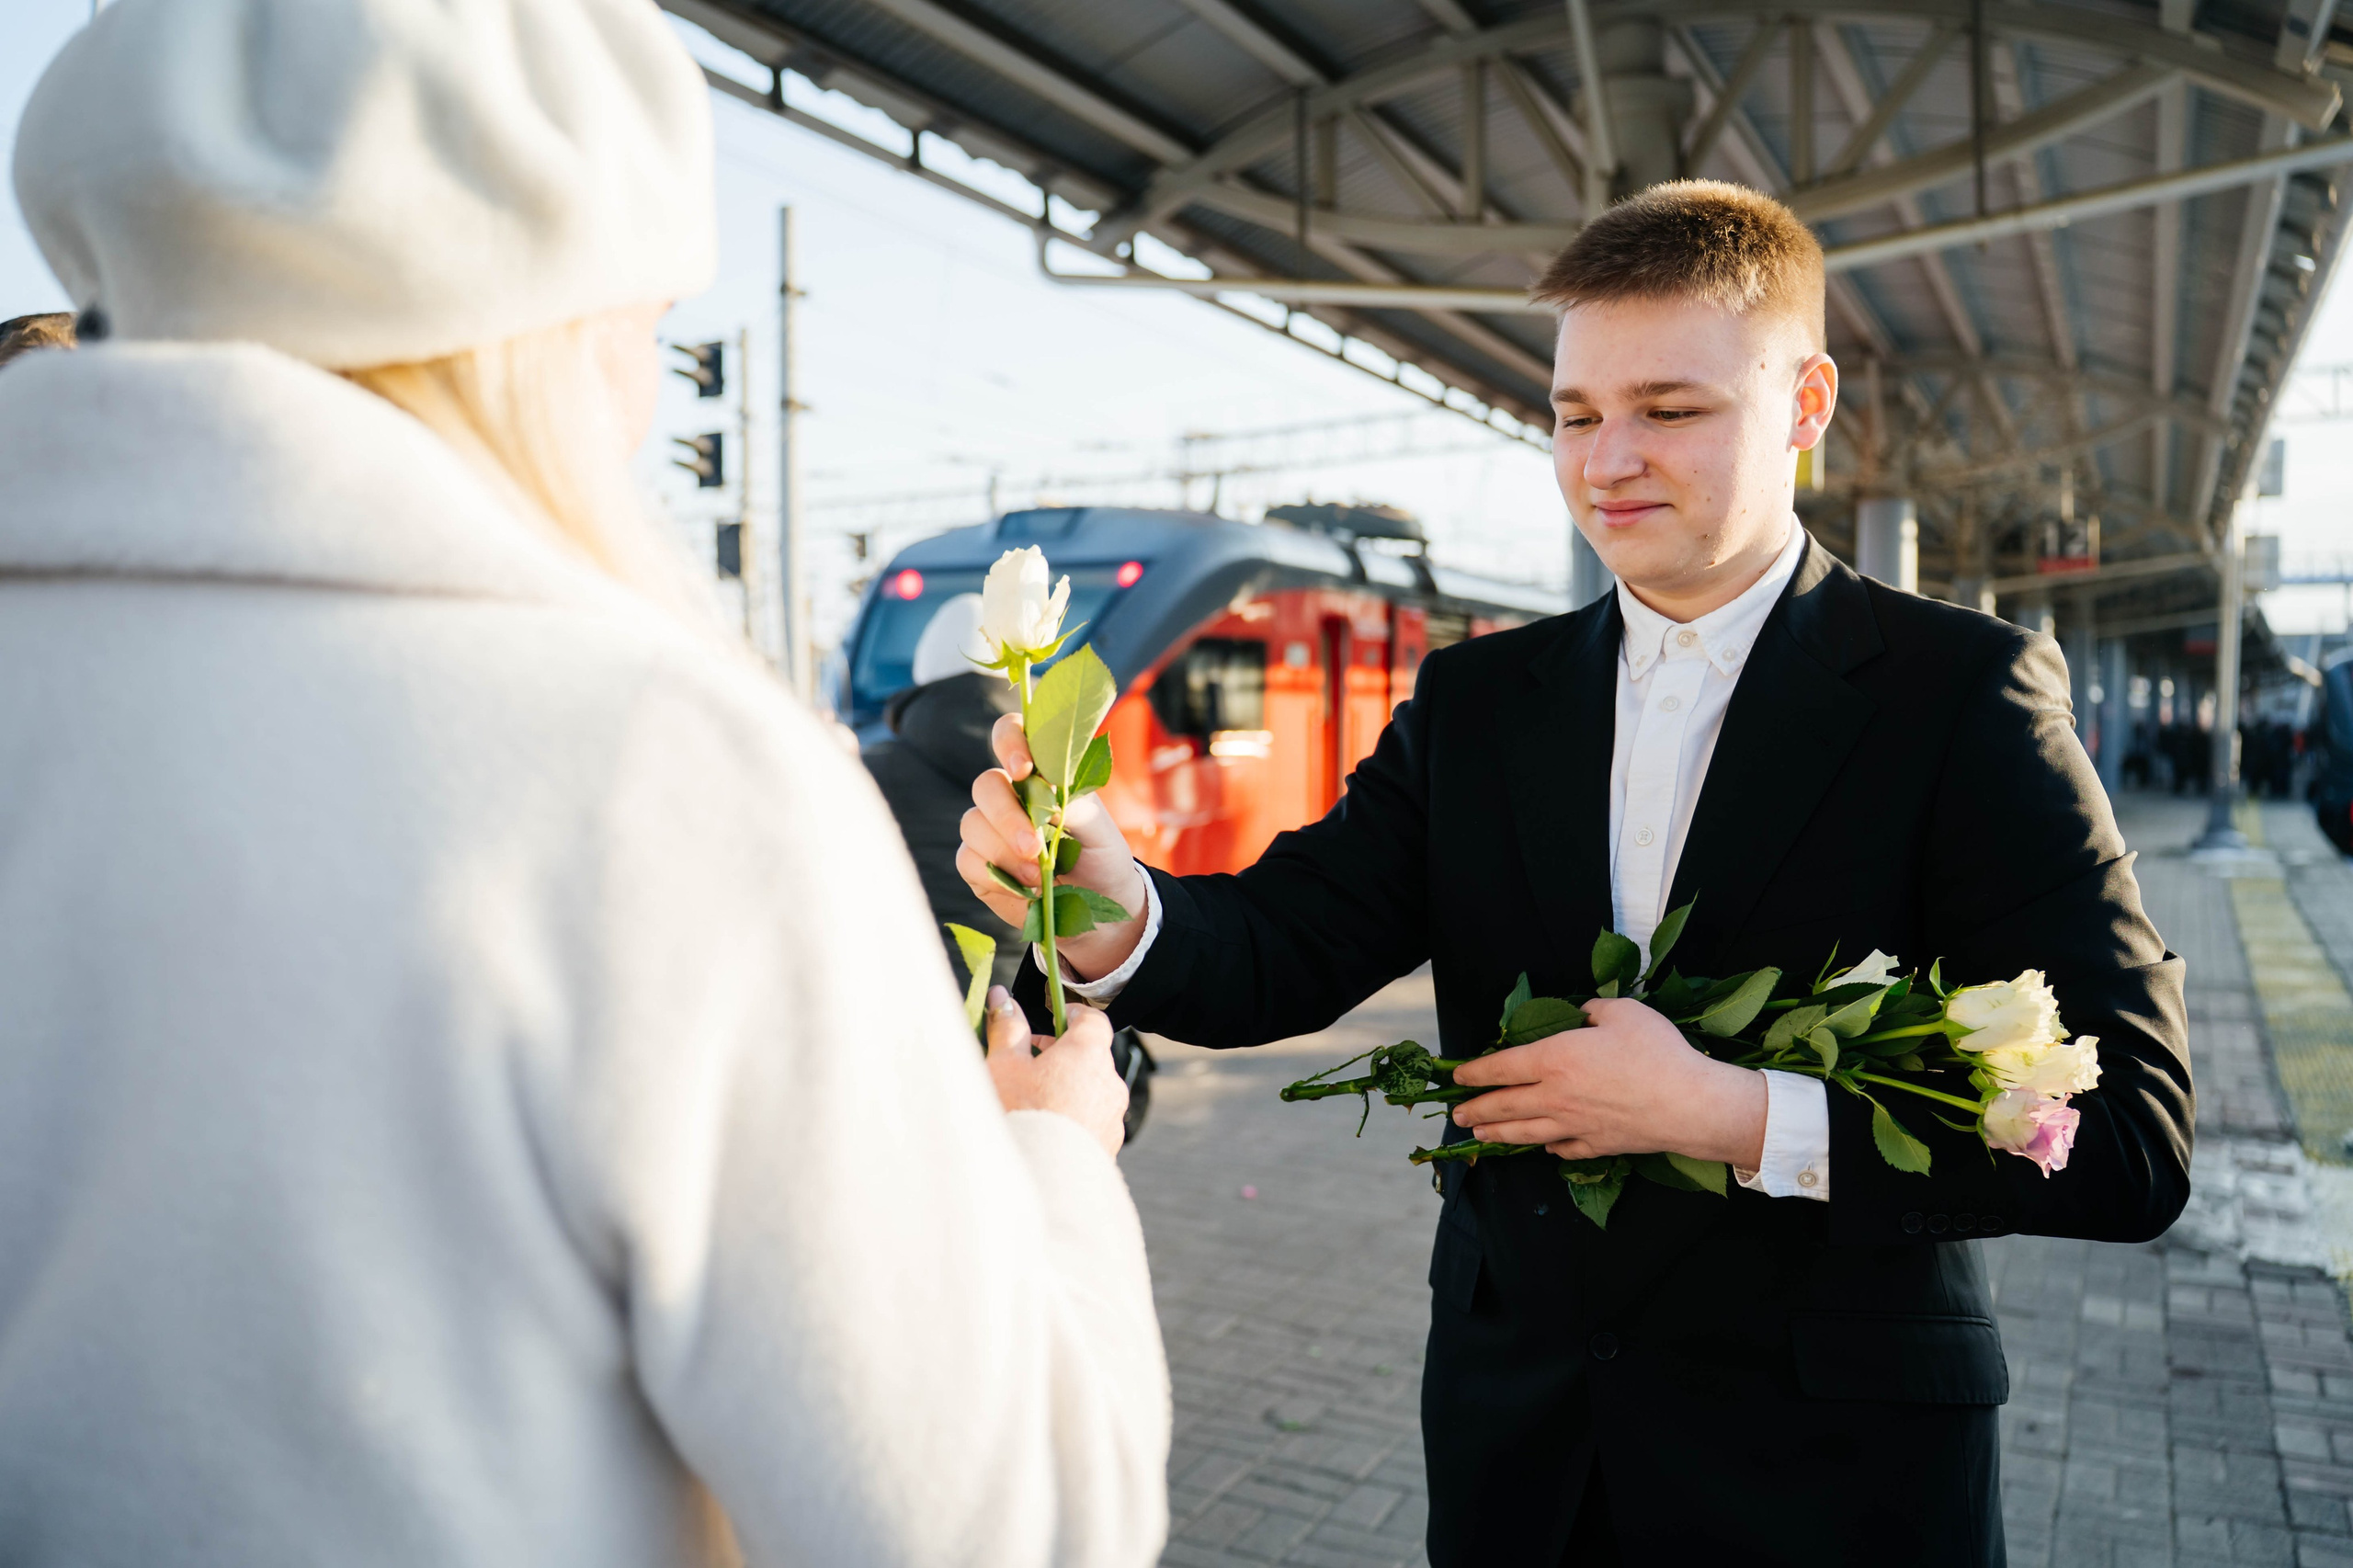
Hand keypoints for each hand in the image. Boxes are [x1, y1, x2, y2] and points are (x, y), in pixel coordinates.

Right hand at [957, 713, 1150, 980]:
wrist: (1097, 909)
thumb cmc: (1100, 857)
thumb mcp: (1101, 831)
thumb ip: (1075, 804)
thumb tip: (1044, 790)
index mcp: (1038, 774)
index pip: (1011, 734)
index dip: (1010, 742)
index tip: (1023, 769)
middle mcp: (1008, 796)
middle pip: (985, 785)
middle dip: (1007, 816)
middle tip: (1034, 847)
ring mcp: (988, 829)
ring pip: (972, 823)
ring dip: (1004, 852)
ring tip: (1039, 878)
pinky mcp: (977, 863)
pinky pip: (968, 859)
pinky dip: (996, 875)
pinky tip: (1023, 889)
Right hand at [985, 989, 1128, 1158]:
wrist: (1038, 1178)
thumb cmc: (1020, 1115)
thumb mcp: (1004, 1065)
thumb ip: (1007, 1028)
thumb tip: (1003, 997)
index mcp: (1089, 1053)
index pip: (1093, 1019)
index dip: (1072, 1016)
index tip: (1052, 1020)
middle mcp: (1110, 1082)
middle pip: (1092, 1055)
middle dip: (1064, 1055)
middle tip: (1031, 1064)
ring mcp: (1113, 1115)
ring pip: (1093, 1089)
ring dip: (1070, 1087)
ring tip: (1035, 1102)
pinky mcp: (1110, 1145)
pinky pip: (1094, 1119)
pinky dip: (1075, 1116)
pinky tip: (1047, 1129)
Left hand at [1448, 997, 1767, 1166]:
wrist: (1689, 1104)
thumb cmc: (1655, 1052)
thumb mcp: (1621, 1012)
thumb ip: (1591, 1011)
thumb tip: (1579, 1015)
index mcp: (1553, 1059)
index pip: (1501, 1068)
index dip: (1476, 1073)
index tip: (1458, 1077)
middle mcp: (1555, 1097)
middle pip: (1505, 1106)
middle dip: (1476, 1109)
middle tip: (1457, 1114)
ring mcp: (1574, 1126)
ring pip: (1526, 1133)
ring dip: (1499, 1134)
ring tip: (1480, 1136)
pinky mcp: (1597, 1146)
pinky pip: (1563, 1149)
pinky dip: (1548, 1148)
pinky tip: (1544, 1148)